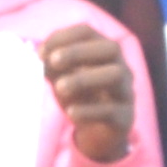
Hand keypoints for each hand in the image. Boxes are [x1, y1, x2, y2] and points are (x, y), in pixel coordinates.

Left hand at [36, 23, 136, 164]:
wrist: (97, 134)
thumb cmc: (79, 97)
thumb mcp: (61, 78)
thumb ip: (51, 65)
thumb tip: (40, 54)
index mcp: (102, 52)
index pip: (87, 31)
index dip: (63, 36)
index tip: (41, 51)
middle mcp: (120, 66)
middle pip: (110, 48)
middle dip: (78, 51)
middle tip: (52, 62)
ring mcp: (126, 91)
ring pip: (115, 75)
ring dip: (84, 78)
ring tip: (59, 87)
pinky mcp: (124, 117)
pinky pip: (112, 110)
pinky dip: (89, 110)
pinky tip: (71, 112)